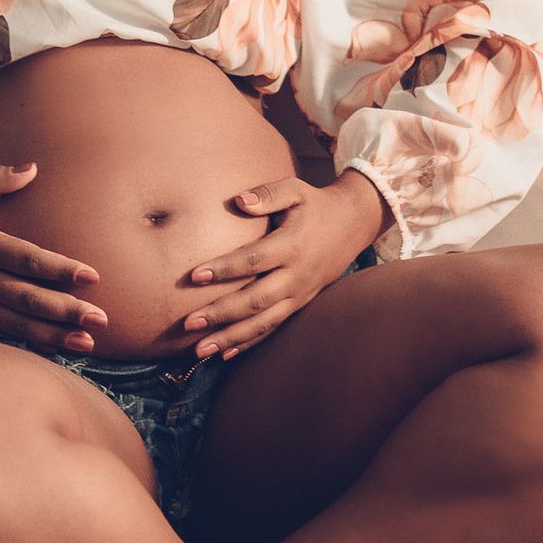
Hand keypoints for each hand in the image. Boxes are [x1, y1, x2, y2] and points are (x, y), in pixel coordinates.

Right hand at [0, 162, 108, 353]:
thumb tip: (33, 168)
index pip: (24, 259)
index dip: (58, 269)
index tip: (91, 275)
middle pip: (25, 299)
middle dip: (64, 312)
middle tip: (101, 319)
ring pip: (15, 323)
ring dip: (52, 336)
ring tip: (88, 345)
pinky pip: (2, 330)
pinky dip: (30, 341)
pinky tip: (58, 349)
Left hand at [181, 168, 390, 360]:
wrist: (352, 224)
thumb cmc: (315, 204)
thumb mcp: (295, 189)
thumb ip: (268, 194)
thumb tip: (239, 201)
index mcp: (292, 245)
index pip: (254, 260)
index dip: (224, 269)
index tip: (194, 276)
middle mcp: (297, 275)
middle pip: (256, 300)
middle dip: (221, 314)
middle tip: (189, 323)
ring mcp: (300, 294)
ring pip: (264, 322)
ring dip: (231, 337)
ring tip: (200, 349)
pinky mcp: (300, 304)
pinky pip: (274, 327)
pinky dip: (249, 342)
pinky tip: (225, 353)